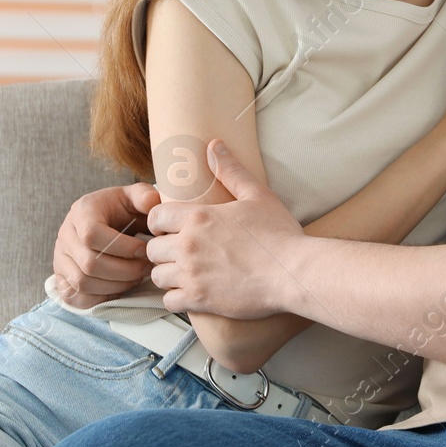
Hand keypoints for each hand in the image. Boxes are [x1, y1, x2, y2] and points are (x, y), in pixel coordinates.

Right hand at [51, 182, 161, 307]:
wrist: (105, 221)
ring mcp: (60, 258)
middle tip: (146, 268)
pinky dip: (99, 298)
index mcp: (81, 212)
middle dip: (124, 271)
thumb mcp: (134, 196)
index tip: (144, 249)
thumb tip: (153, 204)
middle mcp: (65, 235)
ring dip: (115, 285)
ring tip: (136, 278)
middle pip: (89, 263)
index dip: (122, 247)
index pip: (92, 234)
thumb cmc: (121, 210)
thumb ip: (146, 196)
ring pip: (82, 282)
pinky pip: (74, 296)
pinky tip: (120, 288)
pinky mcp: (61, 277)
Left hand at [147, 141, 304, 319]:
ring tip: (185, 273)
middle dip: (163, 250)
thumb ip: (231, 170)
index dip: (160, 222)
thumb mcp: (257, 195)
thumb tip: (213, 145)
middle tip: (180, 252)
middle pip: (152, 248)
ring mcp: (192, 274)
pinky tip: (193, 292)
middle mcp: (188, 245)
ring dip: (168, 274)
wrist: (294, 272)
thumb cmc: (279, 233)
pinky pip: (169, 301)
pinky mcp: (199, 299)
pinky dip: (177, 298)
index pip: (155, 216)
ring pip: (157, 276)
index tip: (172, 228)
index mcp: (198, 217)